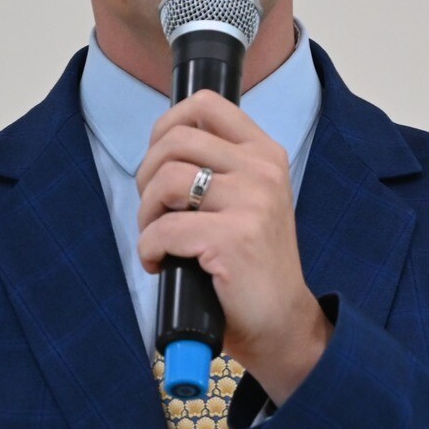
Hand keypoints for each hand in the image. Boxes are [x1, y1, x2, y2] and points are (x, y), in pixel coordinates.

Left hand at [135, 90, 330, 403]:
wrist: (282, 322)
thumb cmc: (254, 264)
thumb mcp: (249, 200)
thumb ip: (220, 168)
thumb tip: (162, 148)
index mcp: (266, 154)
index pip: (206, 105)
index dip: (167, 124)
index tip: (159, 159)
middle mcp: (263, 171)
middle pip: (176, 140)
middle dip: (147, 174)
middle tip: (154, 210)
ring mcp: (252, 203)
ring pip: (167, 180)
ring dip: (146, 214)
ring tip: (156, 239)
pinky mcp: (233, 239)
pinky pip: (164, 229)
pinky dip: (148, 249)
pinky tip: (159, 264)